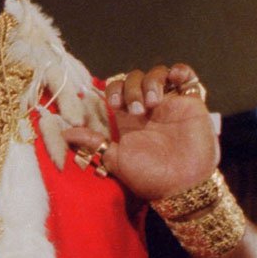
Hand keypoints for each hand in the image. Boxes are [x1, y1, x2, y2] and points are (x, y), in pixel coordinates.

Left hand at [62, 63, 217, 199]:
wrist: (181, 186)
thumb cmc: (148, 177)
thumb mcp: (114, 159)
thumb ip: (92, 142)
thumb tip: (65, 133)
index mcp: (129, 119)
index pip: (117, 89)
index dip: (113, 90)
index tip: (113, 105)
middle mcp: (148, 109)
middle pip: (135, 78)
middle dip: (131, 88)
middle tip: (136, 111)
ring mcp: (170, 104)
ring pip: (157, 73)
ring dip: (151, 82)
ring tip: (153, 103)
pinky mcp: (191, 103)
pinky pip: (187, 76)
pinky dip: (180, 71)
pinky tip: (174, 79)